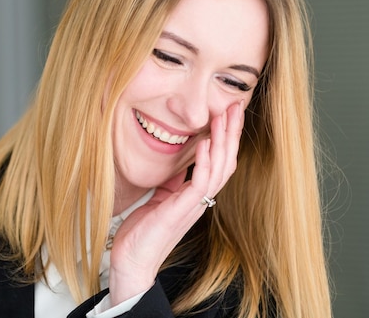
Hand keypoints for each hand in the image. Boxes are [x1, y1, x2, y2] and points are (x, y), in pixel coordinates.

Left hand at [107, 100, 244, 304]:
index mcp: (196, 196)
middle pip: (226, 161)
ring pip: (219, 169)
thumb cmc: (143, 233)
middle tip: (236, 107)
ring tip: (224, 116)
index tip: (228, 113)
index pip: (219, 162)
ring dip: (223, 141)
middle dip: (232, 133)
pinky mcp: (182, 210)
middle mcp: (200, 200)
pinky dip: (204, 161)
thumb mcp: (160, 199)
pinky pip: (200, 183)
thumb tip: (177, 166)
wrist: (132, 261)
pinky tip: (204, 143)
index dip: (225, 138)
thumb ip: (172, 182)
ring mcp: (194, 205)